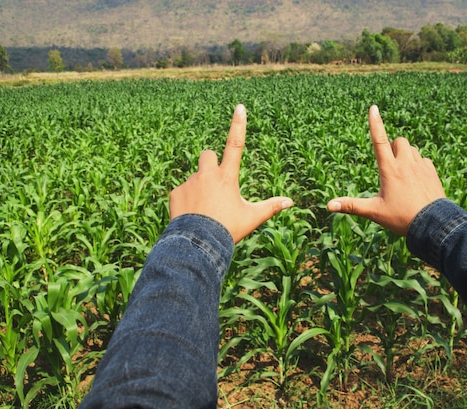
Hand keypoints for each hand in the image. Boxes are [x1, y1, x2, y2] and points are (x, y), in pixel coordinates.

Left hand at [169, 104, 292, 243]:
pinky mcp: (175, 192)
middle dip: (211, 164)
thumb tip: (290, 202)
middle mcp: (207, 174)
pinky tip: (190, 216)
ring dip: (199, 186)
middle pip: (207, 155)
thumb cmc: (228, 229)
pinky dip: (186, 200)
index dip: (238, 124)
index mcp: (227, 176)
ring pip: (195, 176)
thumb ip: (270, 207)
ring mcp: (189, 182)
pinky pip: (181, 191)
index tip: (239, 107)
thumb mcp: (251, 218)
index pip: (235, 144)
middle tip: (214, 184)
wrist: (198, 243)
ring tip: (203, 210)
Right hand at [326, 105, 445, 235]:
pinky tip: (416, 180)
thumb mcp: (374, 212)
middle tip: (390, 166)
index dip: (375, 123)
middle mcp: (405, 163)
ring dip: (405, 155)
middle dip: (393, 147)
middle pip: (399, 141)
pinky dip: (418, 164)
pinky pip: (424, 159)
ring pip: (412, 149)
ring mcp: (421, 166)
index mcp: (389, 169)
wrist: (433, 225)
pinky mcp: (432, 171)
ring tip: (403, 175)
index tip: (373, 108)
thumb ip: (351, 206)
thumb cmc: (401, 218)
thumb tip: (328, 206)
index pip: (379, 140)